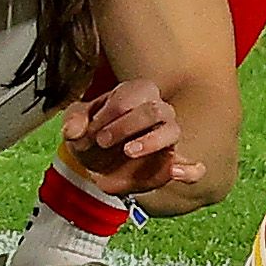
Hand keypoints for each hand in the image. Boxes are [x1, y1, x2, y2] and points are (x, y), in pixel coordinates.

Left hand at [54, 77, 190, 199]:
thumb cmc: (90, 133)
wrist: (95, 162)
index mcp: (136, 94)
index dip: (112, 110)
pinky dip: (190, 170)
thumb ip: (73, 121)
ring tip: (128, 151)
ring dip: (151, 141)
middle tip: (102, 140)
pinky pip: (192, 168)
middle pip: (155, 110)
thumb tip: (73, 130)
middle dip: (126, 124)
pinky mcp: (169, 165)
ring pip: (173, 131)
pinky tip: (176, 172)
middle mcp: (157, 112)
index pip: (134, 93)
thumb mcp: (76, 123)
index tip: (93, 128)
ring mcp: (166, 138)